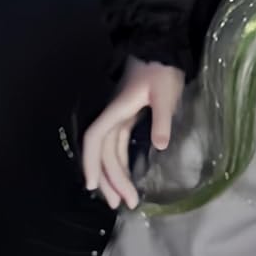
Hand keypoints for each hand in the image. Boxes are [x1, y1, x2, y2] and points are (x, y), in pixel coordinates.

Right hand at [81, 56, 185, 210]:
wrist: (163, 51)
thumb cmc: (162, 70)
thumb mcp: (166, 92)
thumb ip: (162, 118)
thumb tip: (159, 145)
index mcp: (116, 110)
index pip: (95, 138)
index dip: (90, 161)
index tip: (91, 185)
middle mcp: (113, 117)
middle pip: (102, 152)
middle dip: (109, 180)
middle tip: (122, 204)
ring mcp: (119, 118)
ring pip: (109, 152)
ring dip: (114, 176)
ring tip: (124, 200)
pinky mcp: (127, 118)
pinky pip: (117, 146)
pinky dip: (119, 164)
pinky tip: (124, 178)